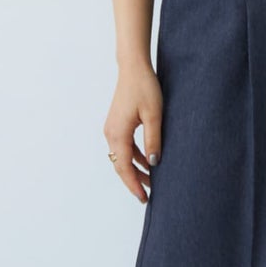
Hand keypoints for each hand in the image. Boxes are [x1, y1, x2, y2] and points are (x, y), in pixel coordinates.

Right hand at [104, 61, 163, 203]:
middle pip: (121, 165)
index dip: (134, 185)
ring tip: (151, 181)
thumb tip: (153, 163)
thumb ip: (153, 140)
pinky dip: (134, 157)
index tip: (144, 198)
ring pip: (122, 157)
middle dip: (134, 181)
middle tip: (148, 195)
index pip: (125, 167)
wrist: (133, 68)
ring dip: (134, 169)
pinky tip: (146, 162)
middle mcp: (111, 133)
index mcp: (118, 134)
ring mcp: (112, 128)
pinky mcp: (116, 124)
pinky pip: (123, 147)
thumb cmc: (145, 88)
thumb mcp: (154, 115)